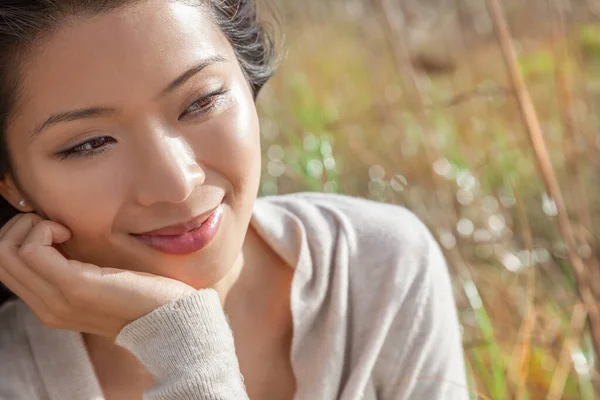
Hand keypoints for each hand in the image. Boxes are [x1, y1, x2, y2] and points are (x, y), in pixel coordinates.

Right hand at [0, 213, 197, 336]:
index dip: (21, 237)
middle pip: (1, 257)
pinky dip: (45, 230)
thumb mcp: (103, 281)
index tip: (56, 229)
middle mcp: (46, 307)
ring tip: (62, 228)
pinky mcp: (75, 287)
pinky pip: (33, 250)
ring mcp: (57, 300)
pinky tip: (69, 232)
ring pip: (8, 251)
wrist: (173, 319)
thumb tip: (60, 235)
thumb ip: (77, 269)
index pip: (6, 268)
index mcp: (50, 306)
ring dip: (31, 226)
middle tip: (55, 224)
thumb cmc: (146, 294)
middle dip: (20, 228)